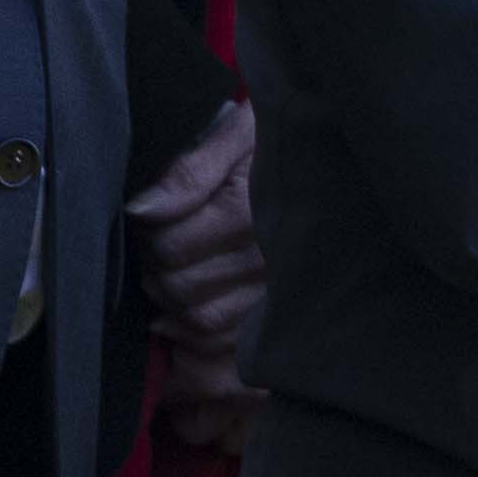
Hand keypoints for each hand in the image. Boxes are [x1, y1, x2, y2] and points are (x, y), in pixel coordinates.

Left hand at [134, 106, 264, 377]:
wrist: (335, 158)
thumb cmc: (279, 142)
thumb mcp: (239, 134)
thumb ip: (191, 171)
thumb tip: (142, 211)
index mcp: (251, 213)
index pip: (168, 246)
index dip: (147, 232)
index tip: (150, 214)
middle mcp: (268, 260)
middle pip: (179, 285)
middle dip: (155, 265)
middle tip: (157, 242)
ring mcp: (277, 293)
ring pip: (198, 318)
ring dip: (171, 298)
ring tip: (170, 271)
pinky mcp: (280, 316)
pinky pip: (223, 341)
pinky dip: (192, 331)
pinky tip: (179, 311)